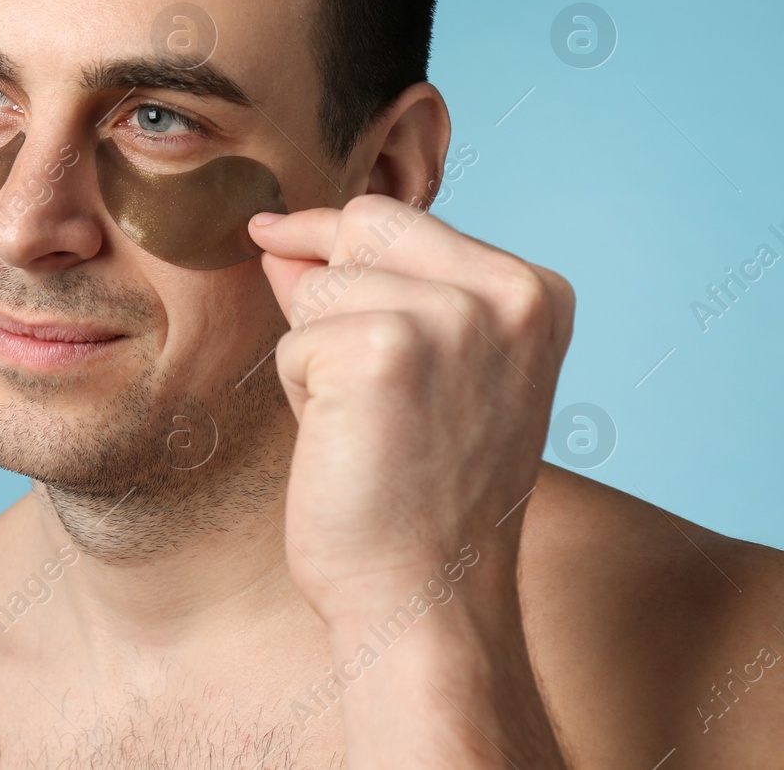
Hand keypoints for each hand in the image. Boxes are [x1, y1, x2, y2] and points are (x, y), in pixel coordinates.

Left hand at [251, 194, 575, 622]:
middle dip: (323, 291)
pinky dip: (299, 394)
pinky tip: (347, 444)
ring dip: (316, 359)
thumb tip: (284, 240)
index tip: (281, 234)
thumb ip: (367, 292)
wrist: (427, 595)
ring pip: (318, 289)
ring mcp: (450, 315)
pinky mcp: (383, 346)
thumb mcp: (424, 371)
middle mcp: (509, 292)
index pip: (400, 220)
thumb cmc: (422, 498)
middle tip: (346, 383)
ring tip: (367, 429)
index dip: (332, 240)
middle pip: (359, 230)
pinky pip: (293, 341)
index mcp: (536, 292)